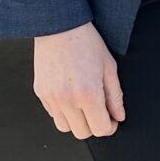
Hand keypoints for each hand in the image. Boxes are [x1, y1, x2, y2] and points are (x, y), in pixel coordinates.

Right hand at [33, 22, 124, 138]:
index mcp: (88, 95)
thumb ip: (115, 96)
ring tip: (84, 104)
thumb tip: (119, 116)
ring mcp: (51, 98)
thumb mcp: (109, 67)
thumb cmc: (86, 43)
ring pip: (65, 127)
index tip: (112, 120)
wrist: (59, 27)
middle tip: (100, 112)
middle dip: (94, 126)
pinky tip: (71, 95)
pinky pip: (53, 113)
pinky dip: (64, 111)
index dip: (109, 127)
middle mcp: (67, 100)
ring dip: (77, 121)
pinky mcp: (41, 93)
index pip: (100, 129)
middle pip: (82, 133)